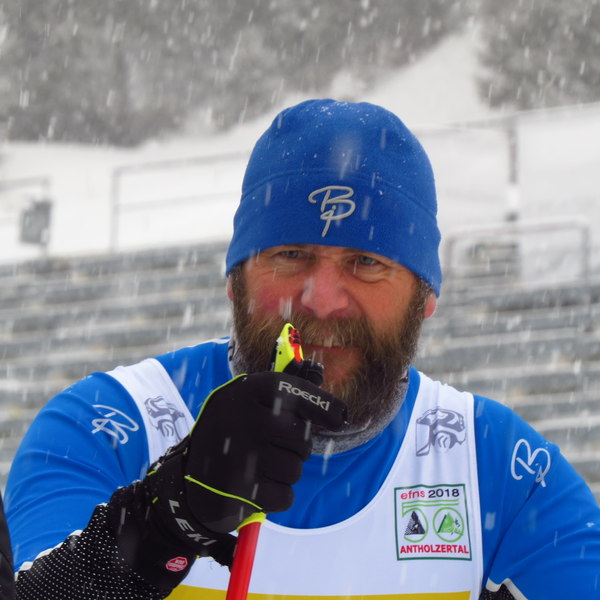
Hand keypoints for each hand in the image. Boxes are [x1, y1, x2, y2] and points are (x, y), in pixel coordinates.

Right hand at [144, 368, 345, 563]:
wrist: (187, 482)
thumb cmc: (229, 435)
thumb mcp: (245, 403)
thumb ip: (280, 390)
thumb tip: (317, 371)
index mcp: (243, 392)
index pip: (293, 390)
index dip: (321, 403)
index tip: (340, 416)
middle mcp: (242, 419)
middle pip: (302, 437)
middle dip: (297, 447)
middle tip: (275, 447)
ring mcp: (240, 456)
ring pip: (296, 469)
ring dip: (285, 472)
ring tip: (260, 467)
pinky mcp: (241, 491)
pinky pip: (285, 496)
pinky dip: (276, 496)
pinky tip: (256, 487)